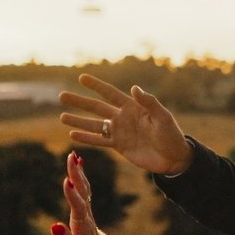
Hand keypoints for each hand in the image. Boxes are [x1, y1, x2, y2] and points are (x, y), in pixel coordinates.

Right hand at [50, 151, 98, 234]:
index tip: (67, 181)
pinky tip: (78, 164)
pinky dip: (80, 176)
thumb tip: (55, 226)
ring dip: (78, 172)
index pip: (78, 207)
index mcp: (82, 225)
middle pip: (82, 192)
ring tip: (73, 156)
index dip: (72, 195)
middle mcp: (86, 215)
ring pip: (84, 188)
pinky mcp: (85, 209)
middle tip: (71, 157)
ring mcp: (86, 211)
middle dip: (75, 175)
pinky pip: (84, 189)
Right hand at [59, 74, 193, 174]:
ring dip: (78, 120)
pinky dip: (86, 138)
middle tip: (62, 95)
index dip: (96, 85)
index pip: (110, 93)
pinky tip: (73, 135)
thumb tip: (134, 87)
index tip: (81, 78)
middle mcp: (122, 117)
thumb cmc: (171, 134)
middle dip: (79, 102)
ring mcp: (120, 132)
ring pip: (94, 125)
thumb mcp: (162, 117)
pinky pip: (99, 141)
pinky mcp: (119, 146)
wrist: (173, 157)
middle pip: (96, 107)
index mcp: (132, 107)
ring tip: (61, 116)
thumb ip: (149, 102)